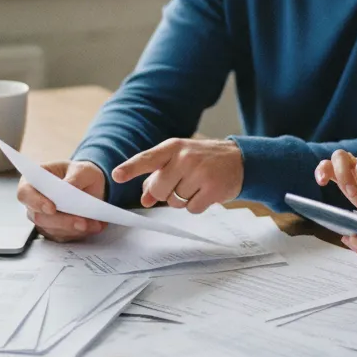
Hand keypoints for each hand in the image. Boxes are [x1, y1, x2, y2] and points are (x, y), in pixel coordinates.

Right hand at [16, 160, 107, 241]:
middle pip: (39, 217)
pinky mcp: (53, 230)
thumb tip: (68, 187)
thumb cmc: (80, 174)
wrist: (90, 185)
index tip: (52, 208)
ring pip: (52, 230)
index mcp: (33, 181)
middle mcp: (34, 202)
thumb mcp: (82, 169)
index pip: (25, 193)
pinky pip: (62, 236)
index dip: (36, 202)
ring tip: (94, 224)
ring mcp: (43, 218)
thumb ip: (75, 177)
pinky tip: (92, 226)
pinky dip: (79, 233)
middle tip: (81, 222)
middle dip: (62, 221)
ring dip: (73, 229)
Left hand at [112, 138, 243, 213]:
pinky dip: (196, 205)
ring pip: (175, 201)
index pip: (147, 158)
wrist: (240, 160)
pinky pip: (191, 209)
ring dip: (183, 199)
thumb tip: (145, 198)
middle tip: (180, 184)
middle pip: (159, 189)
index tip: (116, 175)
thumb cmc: (204, 159)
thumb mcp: (180, 160)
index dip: (130, 168)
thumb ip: (159, 176)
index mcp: (174, 147)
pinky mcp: (213, 189)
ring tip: (197, 185)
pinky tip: (206, 192)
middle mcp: (185, 157)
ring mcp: (200, 172)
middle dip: (165, 193)